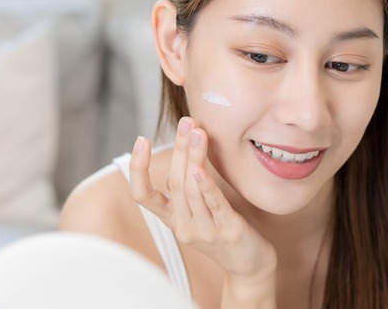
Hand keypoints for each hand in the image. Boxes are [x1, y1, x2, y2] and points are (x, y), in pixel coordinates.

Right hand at [128, 117, 276, 303]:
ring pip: (191, 189)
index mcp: (173, 219)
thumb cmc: (224, 229)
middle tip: (185, 122)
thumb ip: (190, 184)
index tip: (140, 140)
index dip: (138, 169)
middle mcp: (183, 226)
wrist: (249, 265)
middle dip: (179, 148)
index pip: (143, 196)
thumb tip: (187, 143)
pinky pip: (213, 205)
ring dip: (193, 157)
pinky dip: (205, 186)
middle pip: (174, 182)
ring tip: (197, 132)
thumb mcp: (200, 209)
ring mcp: (204, 230)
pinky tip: (201, 169)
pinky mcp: (227, 231)